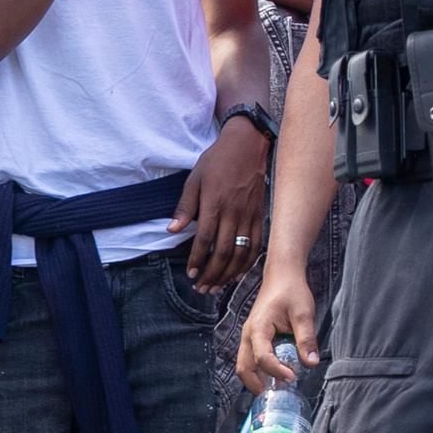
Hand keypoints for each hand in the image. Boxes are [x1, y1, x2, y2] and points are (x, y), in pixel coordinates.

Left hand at [180, 114, 270, 289]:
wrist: (248, 145)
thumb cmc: (217, 161)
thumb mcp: (194, 179)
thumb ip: (185, 207)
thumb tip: (172, 230)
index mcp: (215, 204)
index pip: (205, 239)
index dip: (197, 259)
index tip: (190, 274)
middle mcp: (234, 212)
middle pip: (223, 252)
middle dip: (211, 274)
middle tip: (201, 288)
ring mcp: (249, 215)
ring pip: (241, 252)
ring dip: (228, 273)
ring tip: (216, 286)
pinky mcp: (260, 216)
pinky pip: (257, 245)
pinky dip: (248, 263)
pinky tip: (238, 273)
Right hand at [240, 263, 320, 389]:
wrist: (282, 275)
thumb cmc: (291, 291)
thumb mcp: (303, 313)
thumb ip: (306, 339)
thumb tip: (311, 363)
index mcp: (259, 327)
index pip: (263, 357)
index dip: (276, 371)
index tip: (293, 377)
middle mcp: (249, 334)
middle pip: (244, 367)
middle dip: (257, 384)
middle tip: (277, 394)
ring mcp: (249, 336)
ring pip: (244, 365)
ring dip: (257, 379)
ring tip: (277, 388)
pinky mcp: (253, 338)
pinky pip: (250, 359)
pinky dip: (259, 371)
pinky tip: (277, 374)